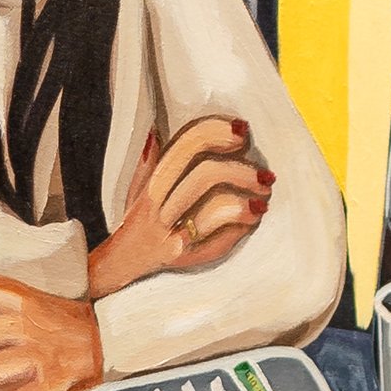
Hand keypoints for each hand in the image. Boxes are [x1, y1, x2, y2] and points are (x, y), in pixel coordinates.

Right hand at [90, 116, 272, 295]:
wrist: (125, 261)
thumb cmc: (140, 219)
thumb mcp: (140, 186)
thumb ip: (152, 160)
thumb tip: (155, 129)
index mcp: (154, 181)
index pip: (186, 146)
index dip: (216, 132)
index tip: (242, 131)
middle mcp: (162, 207)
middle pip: (205, 175)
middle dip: (241, 171)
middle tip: (265, 175)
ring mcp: (175, 233)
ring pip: (214, 208)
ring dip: (245, 199)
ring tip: (263, 196)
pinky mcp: (190, 257)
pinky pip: (222, 239)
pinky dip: (242, 225)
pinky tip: (254, 217)